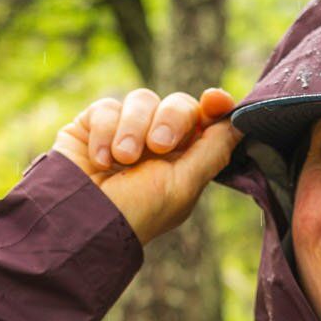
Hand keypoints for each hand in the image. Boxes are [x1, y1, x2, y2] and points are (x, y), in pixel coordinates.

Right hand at [53, 86, 241, 244]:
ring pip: (142, 99)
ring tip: (122, 160)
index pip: (206, 119)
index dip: (214, 105)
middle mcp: (156, 142)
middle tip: (158, 147)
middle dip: (171, 120)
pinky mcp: (92, 125)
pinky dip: (106, 131)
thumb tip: (241, 123)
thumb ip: (213, 151)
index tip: (214, 101)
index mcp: (184, 159)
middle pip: (178, 104)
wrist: (79, 220)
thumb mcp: (183, 186)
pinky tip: (100, 160)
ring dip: (134, 129)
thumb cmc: (136, 212)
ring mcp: (124, 131)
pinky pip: (108, 106)